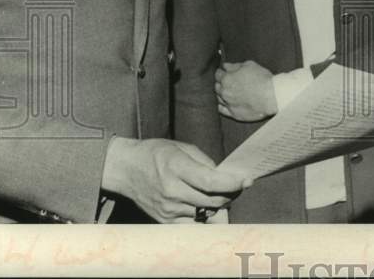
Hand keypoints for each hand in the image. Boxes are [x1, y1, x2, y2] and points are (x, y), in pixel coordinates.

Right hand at [101, 137, 250, 222]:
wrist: (125, 169)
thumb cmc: (155, 154)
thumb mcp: (181, 147)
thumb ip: (205, 162)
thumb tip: (226, 176)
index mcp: (176, 167)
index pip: (210, 182)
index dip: (232, 183)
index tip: (247, 180)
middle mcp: (172, 191)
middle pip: (213, 201)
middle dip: (232, 194)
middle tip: (239, 186)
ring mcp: (168, 209)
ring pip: (206, 214)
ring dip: (220, 205)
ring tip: (222, 194)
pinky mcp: (165, 221)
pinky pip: (194, 225)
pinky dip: (206, 218)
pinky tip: (209, 207)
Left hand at [215, 60, 276, 120]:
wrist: (271, 96)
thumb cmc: (262, 79)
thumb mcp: (249, 65)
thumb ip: (235, 65)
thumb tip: (225, 66)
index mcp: (227, 78)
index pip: (218, 74)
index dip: (221, 72)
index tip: (224, 72)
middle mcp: (224, 92)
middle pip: (216, 86)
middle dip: (221, 83)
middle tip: (228, 81)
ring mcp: (228, 103)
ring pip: (218, 98)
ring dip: (221, 93)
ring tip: (228, 91)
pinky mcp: (233, 113)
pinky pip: (221, 110)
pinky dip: (221, 105)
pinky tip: (224, 103)